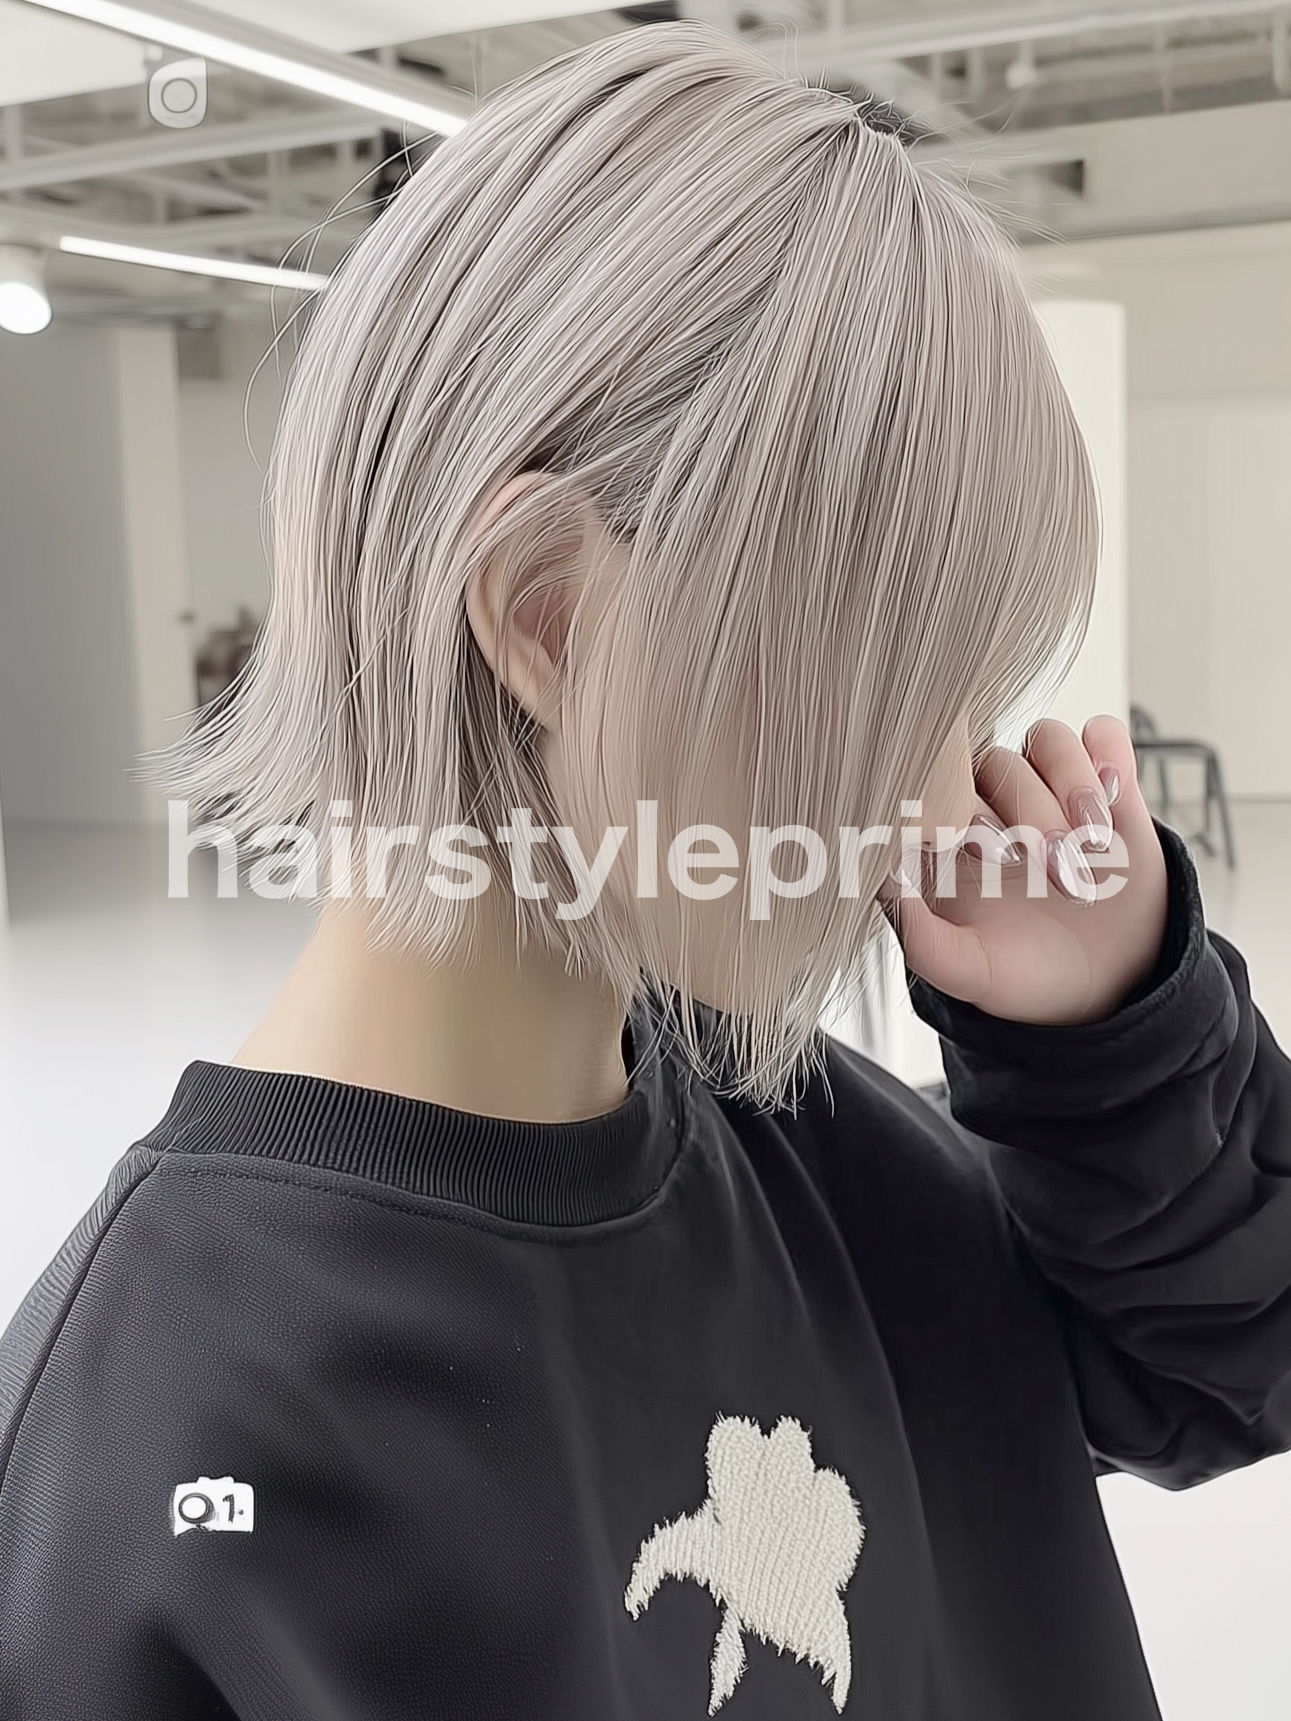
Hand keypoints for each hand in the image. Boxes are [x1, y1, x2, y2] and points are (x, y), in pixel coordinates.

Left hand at [877, 715, 1169, 1026]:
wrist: (1108, 983)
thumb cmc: (1027, 972)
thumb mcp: (972, 972)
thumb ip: (924, 942)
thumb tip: (887, 887)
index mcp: (945, 837)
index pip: (934, 787)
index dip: (961, 810)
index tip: (992, 856)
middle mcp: (992, 801)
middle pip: (994, 762)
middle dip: (1030, 813)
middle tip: (1054, 871)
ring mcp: (1047, 787)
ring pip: (1047, 740)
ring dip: (1072, 785)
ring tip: (1093, 845)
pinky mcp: (1104, 780)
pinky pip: (1102, 735)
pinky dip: (1109, 754)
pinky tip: (1115, 796)